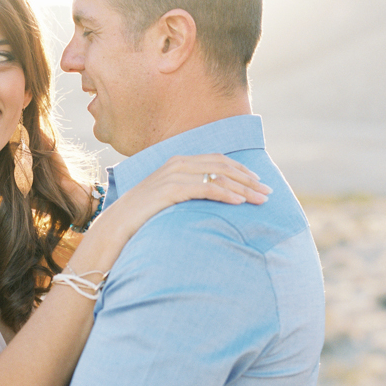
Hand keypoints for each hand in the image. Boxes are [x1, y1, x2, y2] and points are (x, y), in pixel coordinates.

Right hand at [142, 153, 271, 205]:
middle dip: (249, 179)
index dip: (241, 170)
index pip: (218, 160)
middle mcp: (178, 164)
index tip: (259, 182)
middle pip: (223, 166)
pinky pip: (205, 188)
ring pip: (218, 176)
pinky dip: (225, 194)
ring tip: (260, 199)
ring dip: (243, 188)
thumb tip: (209, 198)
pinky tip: (239, 202)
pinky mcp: (170, 190)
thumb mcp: (167, 198)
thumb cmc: (143, 216)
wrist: (116, 225)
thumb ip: (186, 192)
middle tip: (268, 192)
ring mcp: (173, 175)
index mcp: (179, 162)